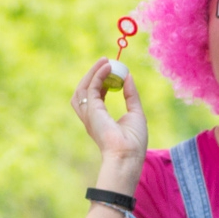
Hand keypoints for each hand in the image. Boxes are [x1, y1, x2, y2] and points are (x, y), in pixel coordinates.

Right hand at [69, 59, 147, 192]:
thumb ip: (131, 95)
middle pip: (84, 91)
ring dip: (92, 73)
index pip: (95, 96)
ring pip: (82, 88)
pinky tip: (107, 67)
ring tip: (105, 61)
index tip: (113, 72)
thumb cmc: (133, 142)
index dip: (102, 82)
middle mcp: (91, 117)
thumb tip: (129, 76)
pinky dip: (98, 75)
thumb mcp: (136, 113)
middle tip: (106, 63)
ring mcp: (89, 114)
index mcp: (99, 120)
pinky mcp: (92, 111)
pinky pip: (92, 87)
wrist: (128, 156)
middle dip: (93, 75)